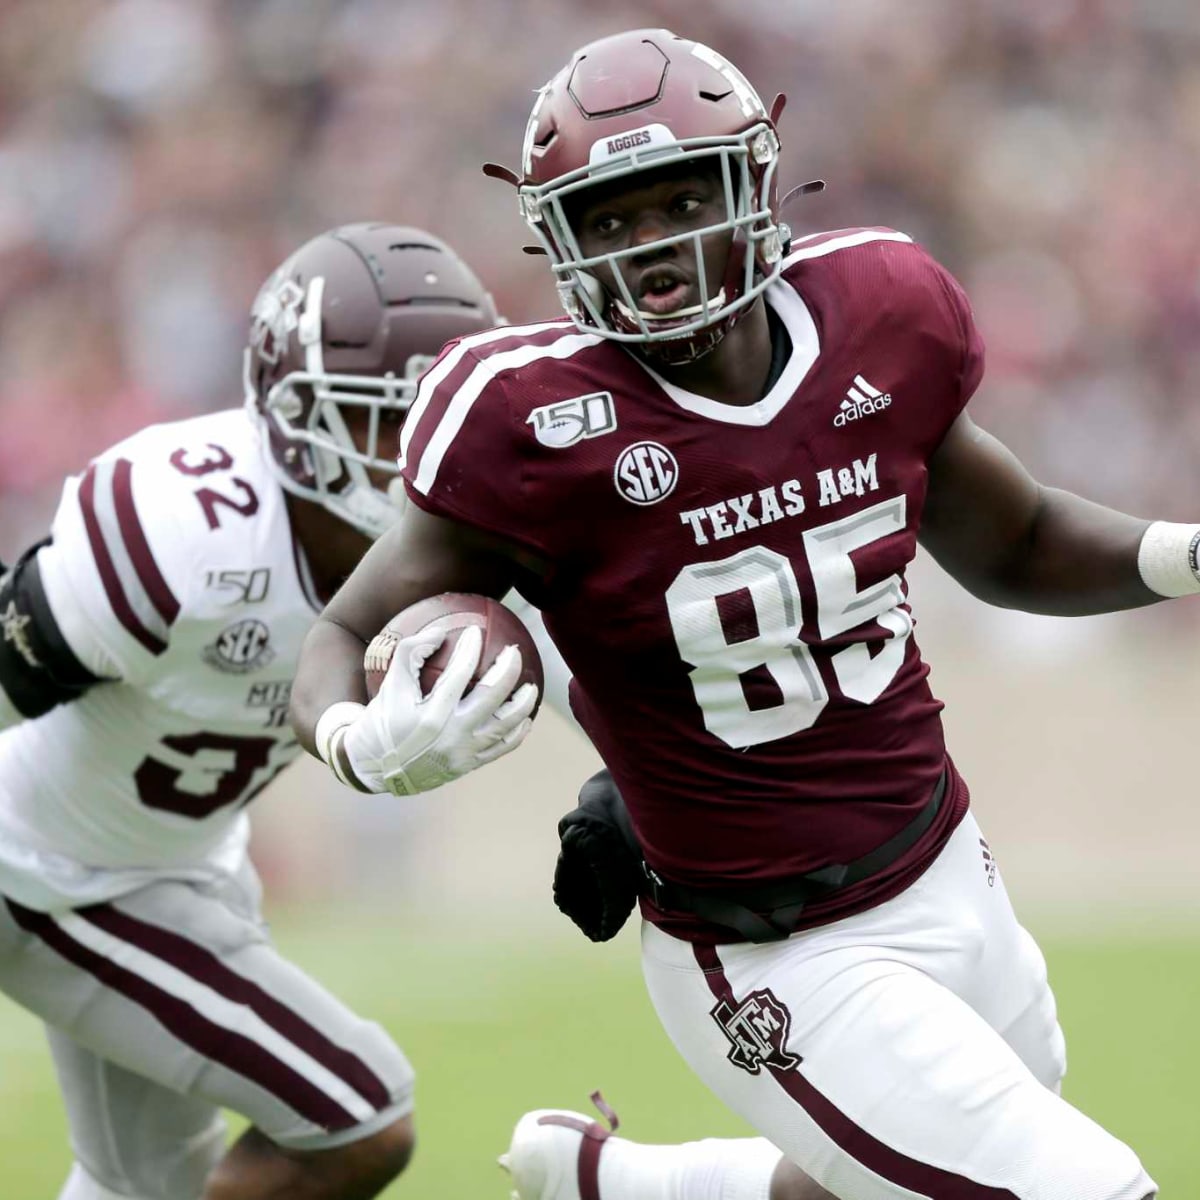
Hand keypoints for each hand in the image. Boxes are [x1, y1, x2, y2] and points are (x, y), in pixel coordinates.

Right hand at [337, 624, 537, 794]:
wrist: (376, 769)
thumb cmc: (382, 721)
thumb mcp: (390, 685)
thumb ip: (410, 653)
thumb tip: (441, 632)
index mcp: (430, 715)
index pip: (459, 674)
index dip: (469, 649)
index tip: (474, 631)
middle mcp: (452, 735)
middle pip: (492, 697)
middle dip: (508, 670)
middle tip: (514, 652)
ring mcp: (464, 753)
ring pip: (505, 725)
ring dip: (523, 703)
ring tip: (530, 686)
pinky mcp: (469, 765)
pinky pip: (502, 748)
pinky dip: (517, 732)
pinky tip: (524, 718)